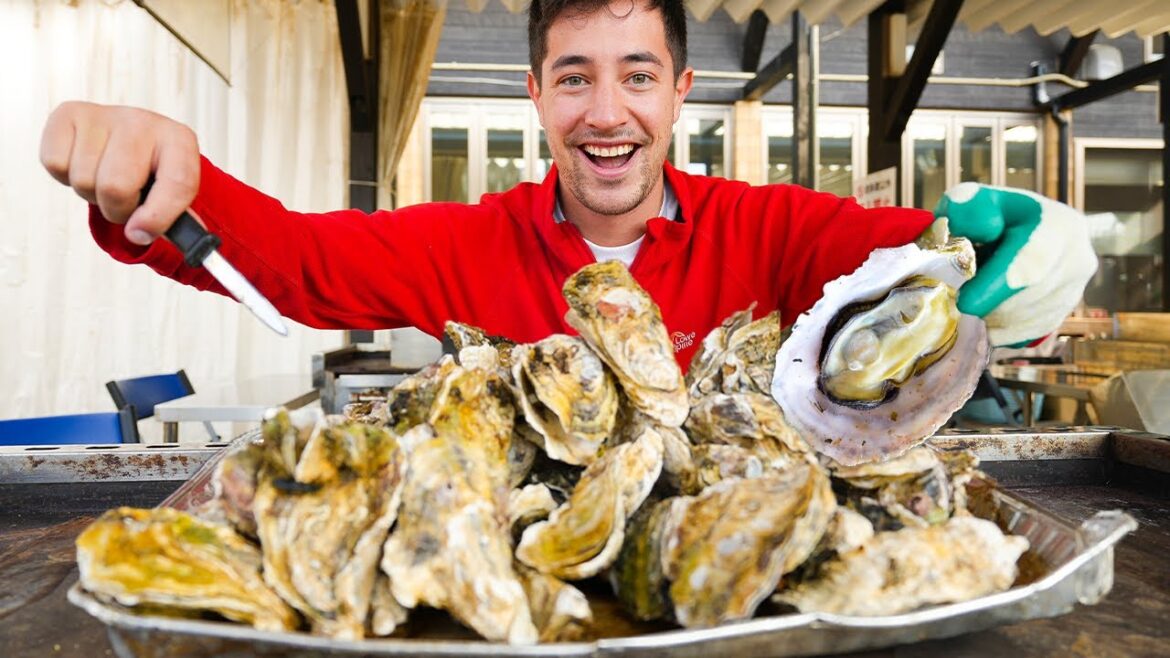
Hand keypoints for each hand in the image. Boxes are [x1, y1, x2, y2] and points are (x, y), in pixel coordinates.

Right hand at [40, 101, 199, 245]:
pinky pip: (55, 164)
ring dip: (91, 193)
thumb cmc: (150, 170)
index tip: (140, 234)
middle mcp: (143, 122)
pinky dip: (65, 176)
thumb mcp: (172, 192)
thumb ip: (172, 220)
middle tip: (124, 200)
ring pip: (84, 180)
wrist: (128, 138)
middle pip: (116, 187)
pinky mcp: (69, 113)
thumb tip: (141, 234)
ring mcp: (105, 115)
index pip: (177, 184)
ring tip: (104, 178)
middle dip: (116, 209)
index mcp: (179, 141)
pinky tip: (84, 164)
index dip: (157, 218)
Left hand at [934, 183, 1097, 346]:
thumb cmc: (987, 217)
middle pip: (1033, 295)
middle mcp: (1078, 257)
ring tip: (970, 309)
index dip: (998, 286)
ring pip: (1033, 317)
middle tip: (958, 308)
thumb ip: (967, 205)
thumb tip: (985, 228)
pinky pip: (1035, 331)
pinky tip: (986, 321)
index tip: (965, 302)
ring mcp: (1077, 287)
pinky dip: (1006, 332)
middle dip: (991, 306)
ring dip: (996, 320)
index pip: (1033, 261)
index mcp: (1059, 225)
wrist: (1015, 231)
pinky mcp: (1066, 309)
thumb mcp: (972, 202)